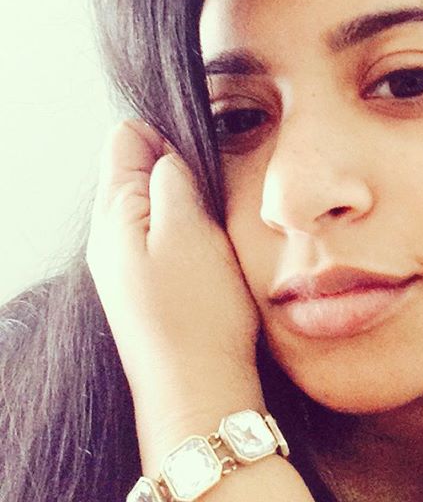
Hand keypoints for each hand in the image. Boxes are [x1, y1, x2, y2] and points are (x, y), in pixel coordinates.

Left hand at [86, 119, 262, 432]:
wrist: (197, 388)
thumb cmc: (198, 312)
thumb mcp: (189, 229)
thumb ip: (172, 179)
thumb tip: (164, 152)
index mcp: (114, 215)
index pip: (125, 141)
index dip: (164, 137)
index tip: (197, 161)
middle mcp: (109, 236)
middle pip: (136, 172)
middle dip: (174, 170)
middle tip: (209, 197)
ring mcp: (124, 262)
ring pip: (151, 204)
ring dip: (181, 203)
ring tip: (209, 226)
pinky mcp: (144, 283)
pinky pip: (159, 236)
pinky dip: (182, 231)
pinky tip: (203, 251)